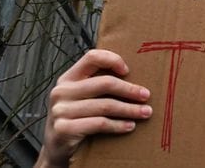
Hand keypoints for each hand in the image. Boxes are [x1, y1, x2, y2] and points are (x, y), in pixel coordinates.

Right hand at [35, 49, 151, 167]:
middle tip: (146, 96)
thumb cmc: (77, 117)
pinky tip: (129, 126)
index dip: (112, 60)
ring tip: (145, 112)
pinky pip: (99, 124)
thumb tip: (136, 77)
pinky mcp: (64, 129)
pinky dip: (118, 125)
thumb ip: (99, 84)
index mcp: (68, 78)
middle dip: (130, 90)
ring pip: (105, 105)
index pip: (92, 57)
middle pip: (104, 83)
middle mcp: (62, 92)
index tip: (128, 70)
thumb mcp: (82, 97)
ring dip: (130, 109)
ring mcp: (60, 111)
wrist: (57, 146)